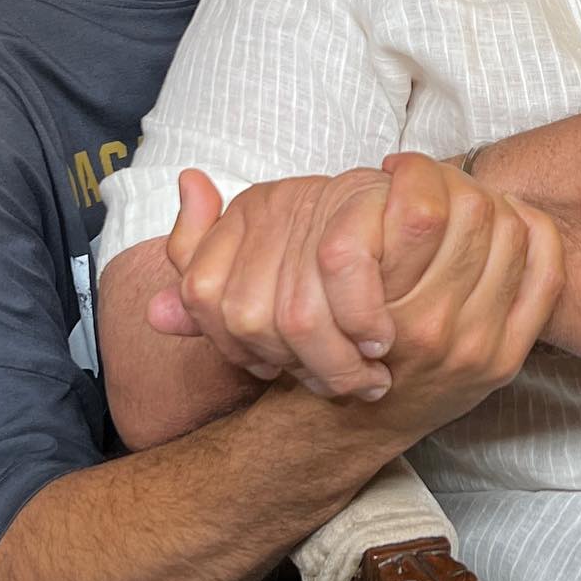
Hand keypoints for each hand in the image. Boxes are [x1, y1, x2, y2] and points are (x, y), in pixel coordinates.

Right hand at [148, 156, 560, 406]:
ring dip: (497, 203)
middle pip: (476, 214)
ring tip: (471, 194)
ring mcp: (477, 348)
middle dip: (460, 181)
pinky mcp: (508, 358)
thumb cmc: (307, 355)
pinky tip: (514, 220)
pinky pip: (543, 275)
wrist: (345, 430)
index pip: (423, 209)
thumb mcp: (239, 307)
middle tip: (440, 176)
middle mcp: (434, 331)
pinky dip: (537, 237)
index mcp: (376, 312)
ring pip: (510, 236)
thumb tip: (191, 181)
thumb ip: (201, 248)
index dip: (414, 170)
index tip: (395, 168)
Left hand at [148, 163, 443, 397]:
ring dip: (335, 360)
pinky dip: (361, 317)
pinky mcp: (362, 195)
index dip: (241, 353)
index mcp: (244, 216)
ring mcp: (314, 196)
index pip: (204, 299)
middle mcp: (270, 202)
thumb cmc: (353, 253)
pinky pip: (343, 267)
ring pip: (296, 310)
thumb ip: (211, 294)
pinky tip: (381, 340)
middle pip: (249, 317)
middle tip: (340, 384)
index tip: (282, 373)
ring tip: (367, 375)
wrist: (424, 209)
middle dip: (296, 367)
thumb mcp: (276, 278)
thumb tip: (155, 312)